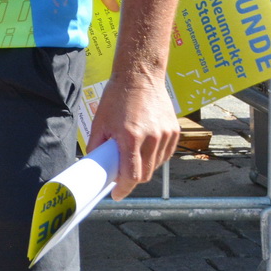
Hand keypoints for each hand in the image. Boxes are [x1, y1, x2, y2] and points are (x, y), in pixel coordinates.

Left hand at [87, 71, 179, 199]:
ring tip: (132, 156)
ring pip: (156, 165)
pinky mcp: (174, 131)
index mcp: (131, 137)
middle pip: (145, 174)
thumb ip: (97, 147)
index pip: (132, 175)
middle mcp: (151, 138)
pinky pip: (165, 154)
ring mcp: (165, 135)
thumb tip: (95, 167)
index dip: (123, 188)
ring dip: (144, 167)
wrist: (141, 75)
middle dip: (132, 179)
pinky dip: (154, 157)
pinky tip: (144, 148)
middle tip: (121, 177)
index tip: (117, 195)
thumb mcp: (100, 122)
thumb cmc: (117, 98)